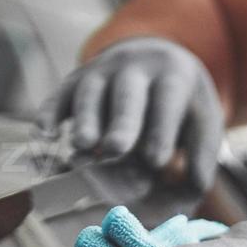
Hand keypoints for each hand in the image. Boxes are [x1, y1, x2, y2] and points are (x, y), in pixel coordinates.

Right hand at [37, 36, 223, 191]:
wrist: (155, 58)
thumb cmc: (182, 105)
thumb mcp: (203, 120)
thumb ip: (203, 154)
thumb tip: (196, 188)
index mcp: (172, 76)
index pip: (167, 100)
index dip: (161, 129)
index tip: (156, 161)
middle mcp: (134, 68)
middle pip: (127, 93)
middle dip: (122, 121)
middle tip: (117, 149)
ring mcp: (101, 71)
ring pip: (91, 91)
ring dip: (85, 118)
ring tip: (83, 146)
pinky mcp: (75, 80)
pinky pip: (60, 94)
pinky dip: (50, 111)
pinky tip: (44, 133)